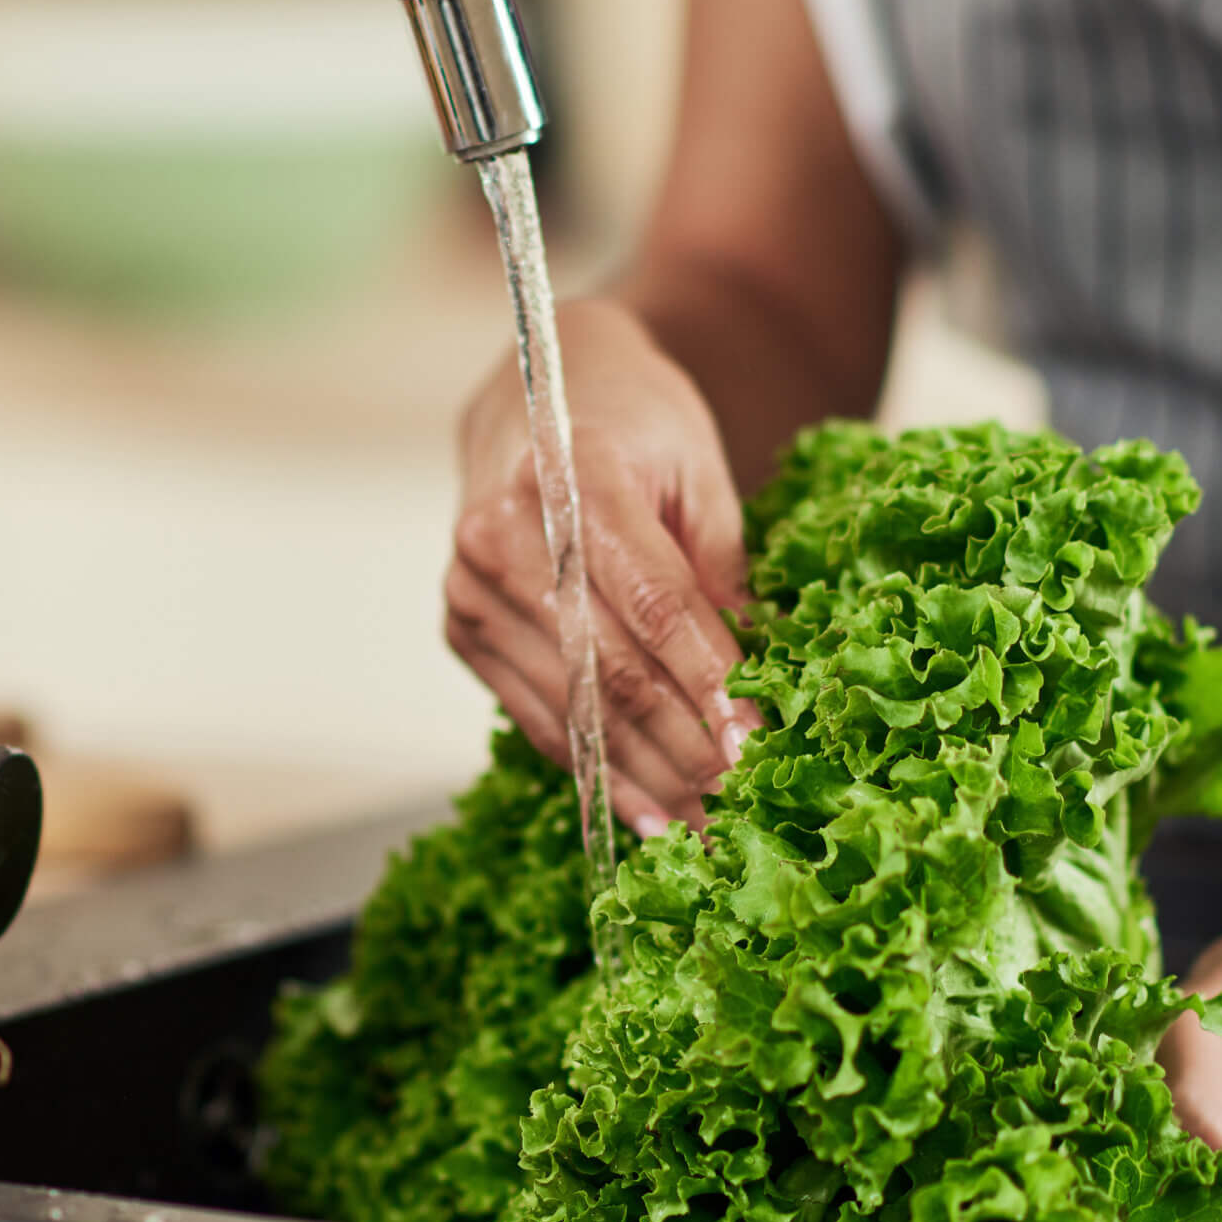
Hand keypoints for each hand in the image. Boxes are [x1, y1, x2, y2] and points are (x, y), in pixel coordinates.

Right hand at [446, 297, 759, 835]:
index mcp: (574, 476)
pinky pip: (539, 717)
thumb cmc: (632, 419)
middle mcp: (507, 534)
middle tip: (747, 809)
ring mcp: (472, 586)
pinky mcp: (462, 626)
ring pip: (575, 709)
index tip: (759, 744)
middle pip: (610, 670)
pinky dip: (598, 772)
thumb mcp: (699, 466)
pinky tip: (649, 814)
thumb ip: (724, 565)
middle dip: (687, 751)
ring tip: (710, 833)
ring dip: (647, 781)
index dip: (711, 682)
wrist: (535, 388)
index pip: (655, 603)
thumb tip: (756, 673)